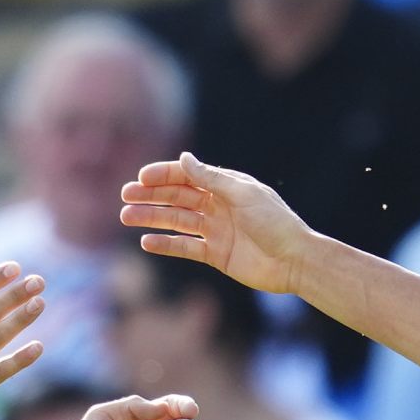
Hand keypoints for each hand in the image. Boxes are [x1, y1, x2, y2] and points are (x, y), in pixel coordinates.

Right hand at [119, 153, 316, 295]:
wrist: (294, 260)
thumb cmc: (275, 222)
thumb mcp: (242, 195)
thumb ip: (211, 178)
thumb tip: (184, 158)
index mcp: (225, 186)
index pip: (187, 176)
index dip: (163, 175)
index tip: (141, 178)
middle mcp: (217, 205)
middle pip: (177, 198)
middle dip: (151, 196)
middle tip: (125, 197)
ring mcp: (215, 230)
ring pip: (176, 221)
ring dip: (151, 218)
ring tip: (126, 217)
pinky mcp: (215, 254)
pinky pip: (185, 247)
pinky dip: (166, 245)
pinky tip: (146, 242)